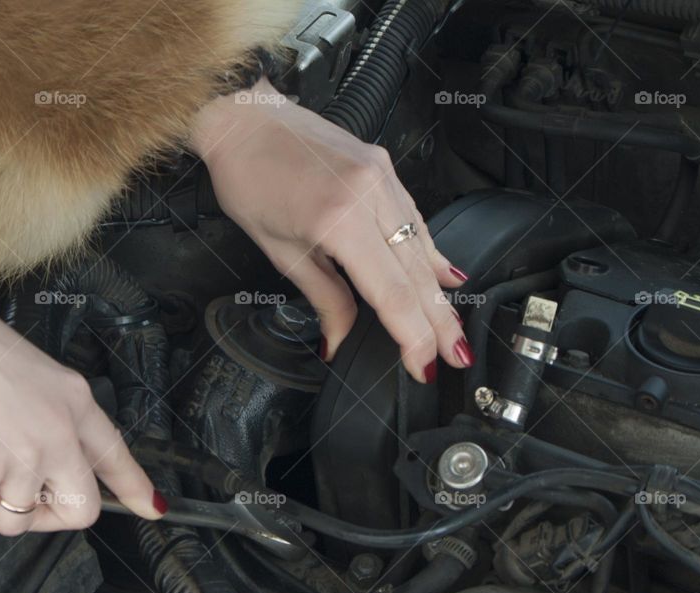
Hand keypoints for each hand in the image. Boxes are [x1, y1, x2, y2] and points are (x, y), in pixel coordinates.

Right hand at [0, 267, 163, 534]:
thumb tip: (32, 452)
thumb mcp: (26, 368)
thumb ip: (43, 411)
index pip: (114, 453)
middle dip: (46, 516)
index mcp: (72, 400)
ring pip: (14, 520)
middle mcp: (57, 433)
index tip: (150, 507)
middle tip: (12, 499)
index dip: (133, 486)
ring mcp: (22, 458)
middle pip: (79, 509)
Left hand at [191, 79, 472, 382]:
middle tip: (455, 357)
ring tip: (451, 329)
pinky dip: (428, 252)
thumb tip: (339, 338)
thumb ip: (323, 297)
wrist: (244, 120)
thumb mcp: (281, 251)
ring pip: (421, 247)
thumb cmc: (249, 178)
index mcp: (339, 220)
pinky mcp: (384, 167)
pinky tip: (445, 277)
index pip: (392, 293)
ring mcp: (381, 176)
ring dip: (438, 294)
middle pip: (416, 274)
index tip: (423, 365)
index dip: (412, 336)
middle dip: (439, 322)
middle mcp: (369, 194)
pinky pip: (415, 219)